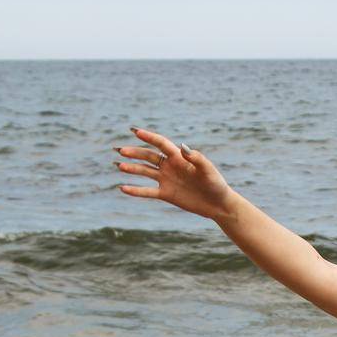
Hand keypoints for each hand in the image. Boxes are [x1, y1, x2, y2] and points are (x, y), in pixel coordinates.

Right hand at [115, 127, 238, 220]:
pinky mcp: (166, 194)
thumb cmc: (216, 184)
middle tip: (120, 150)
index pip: (161, 144)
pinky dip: (136, 190)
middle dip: (134, 153)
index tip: (135, 131)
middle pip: (149, 157)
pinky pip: (148, 191)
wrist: (218, 205)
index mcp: (179, 158)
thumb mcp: (208, 170)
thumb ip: (196, 158)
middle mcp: (171, 167)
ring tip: (119, 166)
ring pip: (145, 172)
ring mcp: (167, 180)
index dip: (149, 137)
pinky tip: (122, 188)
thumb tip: (182, 146)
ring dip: (132, 168)